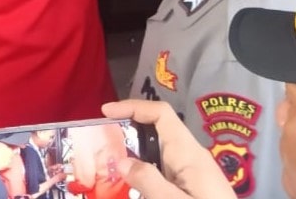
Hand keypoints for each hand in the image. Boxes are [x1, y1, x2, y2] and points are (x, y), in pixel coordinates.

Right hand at [101, 100, 235, 198]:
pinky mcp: (193, 189)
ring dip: (135, 157)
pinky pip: (165, 172)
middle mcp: (191, 158)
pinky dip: (145, 174)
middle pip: (157, 131)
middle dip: (128, 133)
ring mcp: (194, 174)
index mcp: (189, 154)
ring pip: (159, 154)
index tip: (105, 113)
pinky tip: (133, 189)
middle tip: (101, 146)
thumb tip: (122, 161)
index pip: (161, 113)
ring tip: (110, 169)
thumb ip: (149, 182)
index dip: (132, 107)